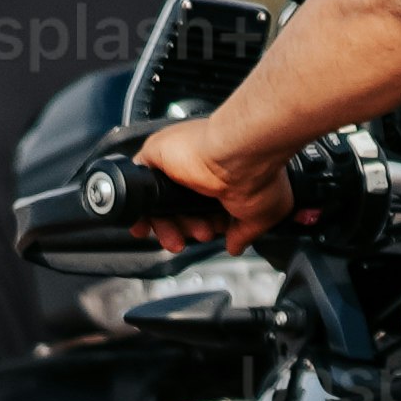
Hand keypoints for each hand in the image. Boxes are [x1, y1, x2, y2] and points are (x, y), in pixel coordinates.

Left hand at [134, 114, 289, 241]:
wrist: (241, 155)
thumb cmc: (258, 174)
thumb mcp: (263, 213)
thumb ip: (245, 232)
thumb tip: (238, 245)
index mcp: (224, 177)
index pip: (202, 207)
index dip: (201, 226)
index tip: (206, 236)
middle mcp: (200, 168)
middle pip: (179, 207)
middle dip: (185, 229)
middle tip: (196, 236)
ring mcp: (178, 162)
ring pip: (160, 201)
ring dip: (165, 226)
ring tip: (179, 238)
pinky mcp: (157, 156)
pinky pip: (138, 185)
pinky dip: (138, 208)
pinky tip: (142, 226)